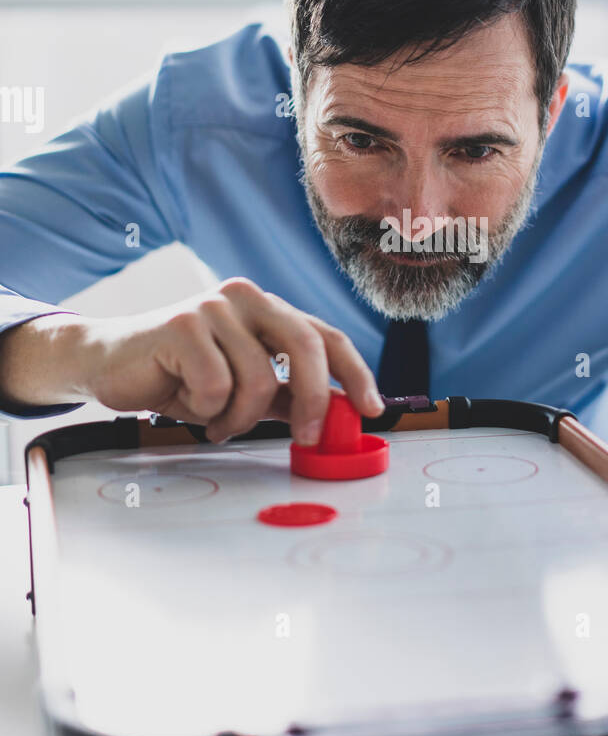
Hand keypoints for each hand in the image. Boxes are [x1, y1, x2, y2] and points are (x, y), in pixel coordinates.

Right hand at [1, 277, 384, 443]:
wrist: (107, 362)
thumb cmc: (179, 376)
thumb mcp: (241, 388)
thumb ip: (284, 395)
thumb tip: (337, 416)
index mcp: (268, 309)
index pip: (326, 335)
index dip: (355, 373)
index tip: (372, 409)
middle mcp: (247, 297)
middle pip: (307, 346)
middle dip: (313, 401)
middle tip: (305, 438)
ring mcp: (214, 306)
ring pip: (259, 378)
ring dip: (239, 417)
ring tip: (214, 420)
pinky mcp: (183, 323)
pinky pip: (217, 384)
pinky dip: (206, 408)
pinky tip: (183, 399)